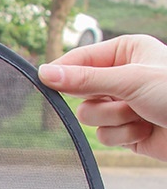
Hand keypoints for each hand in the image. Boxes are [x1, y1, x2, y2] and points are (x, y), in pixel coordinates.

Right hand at [38, 34, 166, 160]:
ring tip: (141, 115)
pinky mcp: (125, 130)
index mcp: (126, 52)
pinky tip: (145, 130)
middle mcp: (122, 76)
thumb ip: (84, 79)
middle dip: (103, 102)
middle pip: (81, 93)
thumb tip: (46, 73)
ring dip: (115, 121)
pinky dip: (123, 136)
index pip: (80, 58)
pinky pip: (103, 136)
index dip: (63, 71)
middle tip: (124, 99)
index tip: (43, 79)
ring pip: (91, 118)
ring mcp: (123, 104)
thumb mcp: (129, 80)